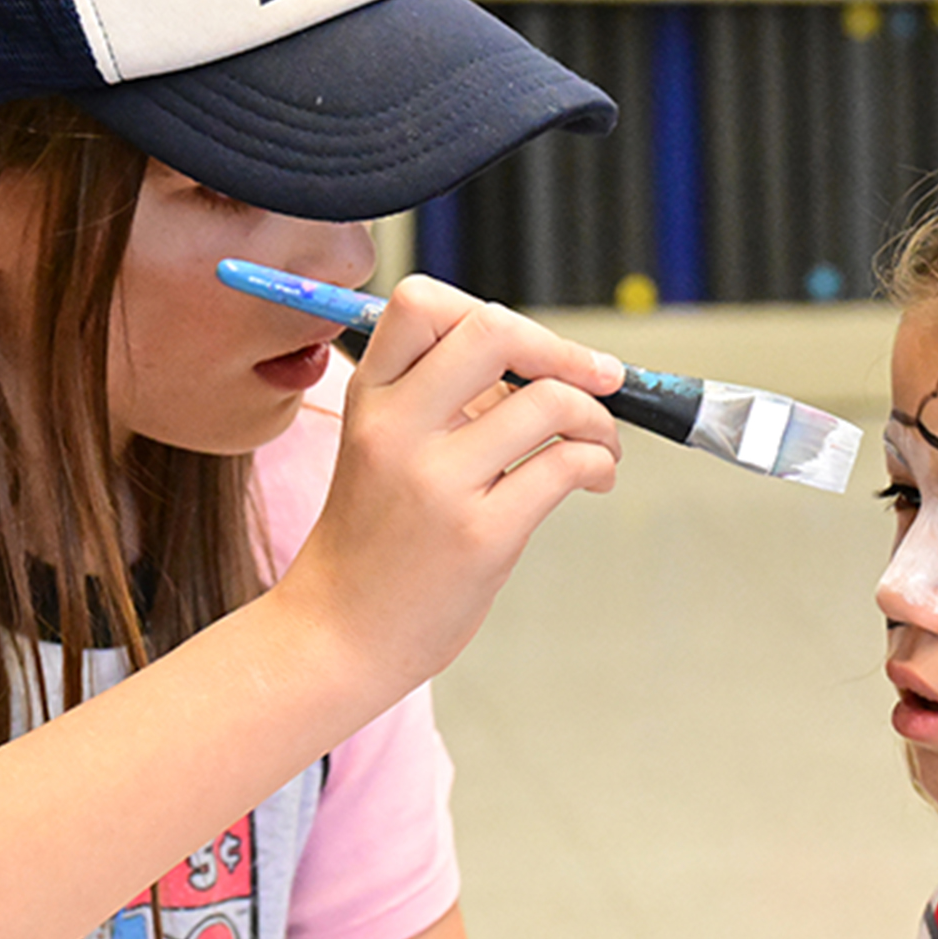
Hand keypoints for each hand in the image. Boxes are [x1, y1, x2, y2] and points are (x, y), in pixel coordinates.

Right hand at [276, 275, 623, 694]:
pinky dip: (599, 462)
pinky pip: (566, 466)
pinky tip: (594, 478)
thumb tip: (543, 361)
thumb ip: (444, 400)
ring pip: (549, 402)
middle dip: (564, 351)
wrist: (337, 635)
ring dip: (598, 418)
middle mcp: (398, 429)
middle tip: (598, 380)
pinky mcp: (480, 535)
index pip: (423, 303)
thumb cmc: (373, 544)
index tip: (528, 347)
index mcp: (371, 399)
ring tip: (600, 444)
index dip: (490, 310)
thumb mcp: (381, 449)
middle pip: (494, 331)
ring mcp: (438, 482)